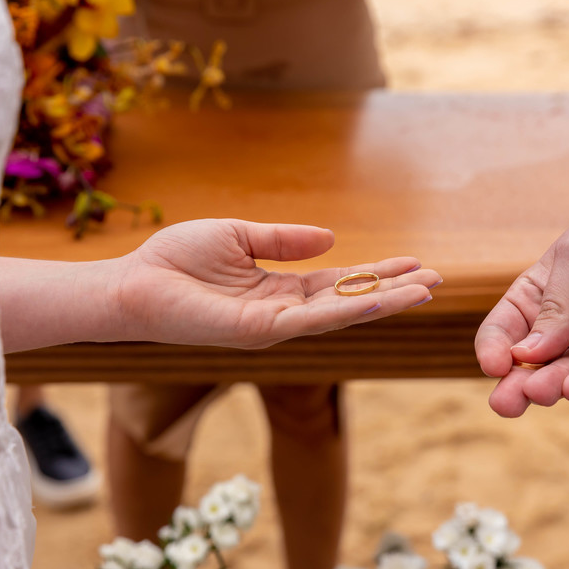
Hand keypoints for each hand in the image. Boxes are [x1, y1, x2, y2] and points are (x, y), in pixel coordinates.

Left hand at [111, 219, 440, 347]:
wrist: (132, 284)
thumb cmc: (175, 260)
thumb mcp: (238, 237)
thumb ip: (284, 240)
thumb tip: (331, 239)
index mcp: (278, 291)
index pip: (339, 285)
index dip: (377, 275)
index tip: (414, 264)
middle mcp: (282, 314)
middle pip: (351, 302)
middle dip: (393, 291)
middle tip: (437, 280)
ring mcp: (274, 327)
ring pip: (342, 314)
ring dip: (386, 301)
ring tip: (426, 288)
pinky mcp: (261, 332)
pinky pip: (316, 319)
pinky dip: (354, 308)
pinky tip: (383, 298)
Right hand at [474, 194, 568, 416]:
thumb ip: (556, 304)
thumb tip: (528, 354)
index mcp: (537, 294)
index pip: (504, 329)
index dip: (494, 349)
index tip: (496, 365)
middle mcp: (563, 323)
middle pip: (530, 361)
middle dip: (515, 383)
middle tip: (506, 403)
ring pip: (566, 372)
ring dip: (550, 385)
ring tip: (539, 392)